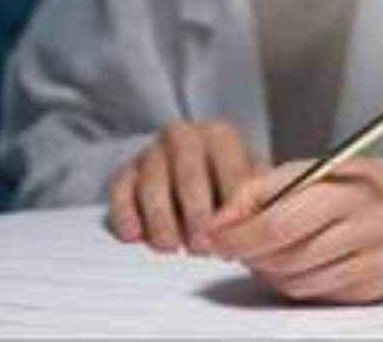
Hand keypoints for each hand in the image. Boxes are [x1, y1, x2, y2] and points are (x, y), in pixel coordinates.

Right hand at [108, 120, 260, 254]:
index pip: (231, 169)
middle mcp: (184, 137)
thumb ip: (257, 197)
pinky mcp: (124, 172)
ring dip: (161, 220)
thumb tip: (263, 221)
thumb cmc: (224, 181)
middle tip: (202, 247)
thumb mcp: (249, 182)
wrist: (186, 170)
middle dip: (197, 215)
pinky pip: (119, 192)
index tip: (234, 235)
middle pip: (189, 175)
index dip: (233, 206)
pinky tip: (135, 235)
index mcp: (220, 136)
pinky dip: (125, 215)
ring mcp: (151, 153)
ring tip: (171, 247)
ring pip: (152, 185)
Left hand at [206, 157, 382, 303]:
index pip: (280, 221)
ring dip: (268, 271)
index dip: (240, 233)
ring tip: (264, 253)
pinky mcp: (374, 284)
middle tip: (233, 248)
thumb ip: (262, 189)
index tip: (216, 236)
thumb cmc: (358, 186)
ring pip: (298, 280)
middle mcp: (367, 222)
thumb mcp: (312, 170)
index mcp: (349, 187)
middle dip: (249, 254)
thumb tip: (221, 221)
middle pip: (287, 254)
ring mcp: (374, 257)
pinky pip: (316, 293)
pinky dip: (293, 282)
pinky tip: (292, 265)